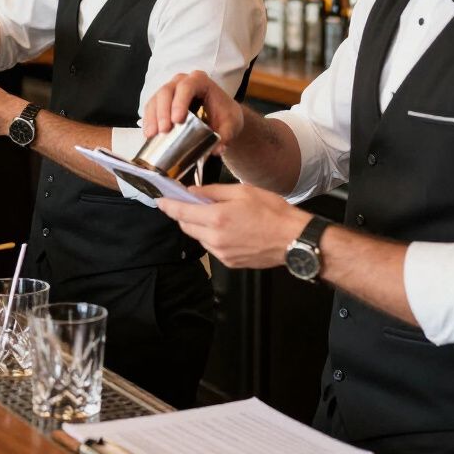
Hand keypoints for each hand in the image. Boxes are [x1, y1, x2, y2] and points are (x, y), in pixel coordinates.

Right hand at [142, 70, 243, 146]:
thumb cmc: (225, 115)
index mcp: (200, 81)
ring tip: (152, 135)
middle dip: (163, 111)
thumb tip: (216, 150)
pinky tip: (149, 134)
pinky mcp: (162, 101)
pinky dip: (149, 120)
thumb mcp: (231, 125)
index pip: (187, 86)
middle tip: (164, 131)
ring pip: (156, 98)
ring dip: (152, 117)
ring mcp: (170, 89)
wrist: (221, 116)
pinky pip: (151, 107)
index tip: (177, 120)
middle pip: (167, 91)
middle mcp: (182, 81)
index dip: (179, 102)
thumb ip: (226, 136)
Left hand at [157, 182, 307, 269]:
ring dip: (199, 226)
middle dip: (184, 214)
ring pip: (199, 237)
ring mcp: (222, 253)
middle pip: (187, 226)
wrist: (293, 239)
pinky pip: (212, 247)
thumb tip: (193, 192)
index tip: (160, 201)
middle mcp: (215, 239)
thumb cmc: (272, 212)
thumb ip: (213, 192)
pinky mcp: (229, 262)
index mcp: (217, 218)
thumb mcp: (242, 191)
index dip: (168, 206)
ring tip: (216, 214)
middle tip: (191, 203)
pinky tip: (227, 228)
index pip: (181, 213)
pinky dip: (212, 236)